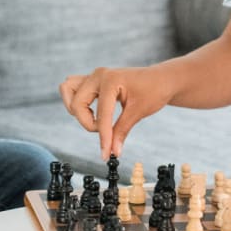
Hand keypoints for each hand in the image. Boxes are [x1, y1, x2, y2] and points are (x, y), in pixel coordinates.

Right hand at [59, 66, 175, 160]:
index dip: (104, 137)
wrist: (162, 79)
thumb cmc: (154, 90)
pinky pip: (74, 88)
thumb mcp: (139, 112)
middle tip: (104, 131)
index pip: (101, 114)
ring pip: (68, 89)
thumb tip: (112, 152)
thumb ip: (122, 131)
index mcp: (111, 80)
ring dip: (76, 108)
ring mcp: (95, 76)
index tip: (106, 154)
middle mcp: (98, 75)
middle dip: (87, 122)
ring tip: (94, 120)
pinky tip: (93, 113)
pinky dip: (77, 102)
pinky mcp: (94, 81)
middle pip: (76, 103)